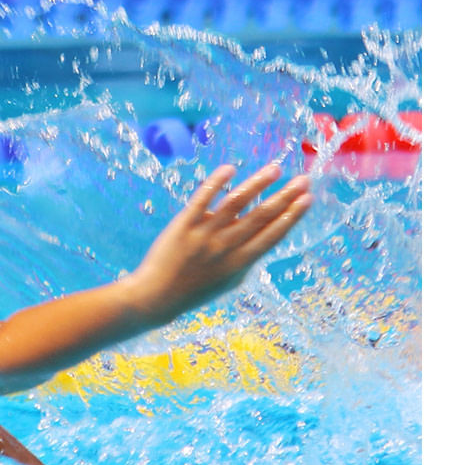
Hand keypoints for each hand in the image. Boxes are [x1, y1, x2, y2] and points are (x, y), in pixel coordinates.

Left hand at [125, 163, 311, 326]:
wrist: (157, 296)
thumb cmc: (195, 289)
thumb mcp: (229, 281)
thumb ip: (246, 259)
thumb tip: (262, 235)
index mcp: (241, 262)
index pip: (273, 235)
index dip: (292, 216)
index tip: (308, 199)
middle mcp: (226, 247)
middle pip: (261, 217)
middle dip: (285, 197)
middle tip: (303, 180)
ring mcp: (204, 235)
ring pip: (236, 203)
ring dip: (258, 184)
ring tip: (275, 169)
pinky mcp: (183, 225)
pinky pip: (202, 199)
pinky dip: (216, 182)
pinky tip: (230, 168)